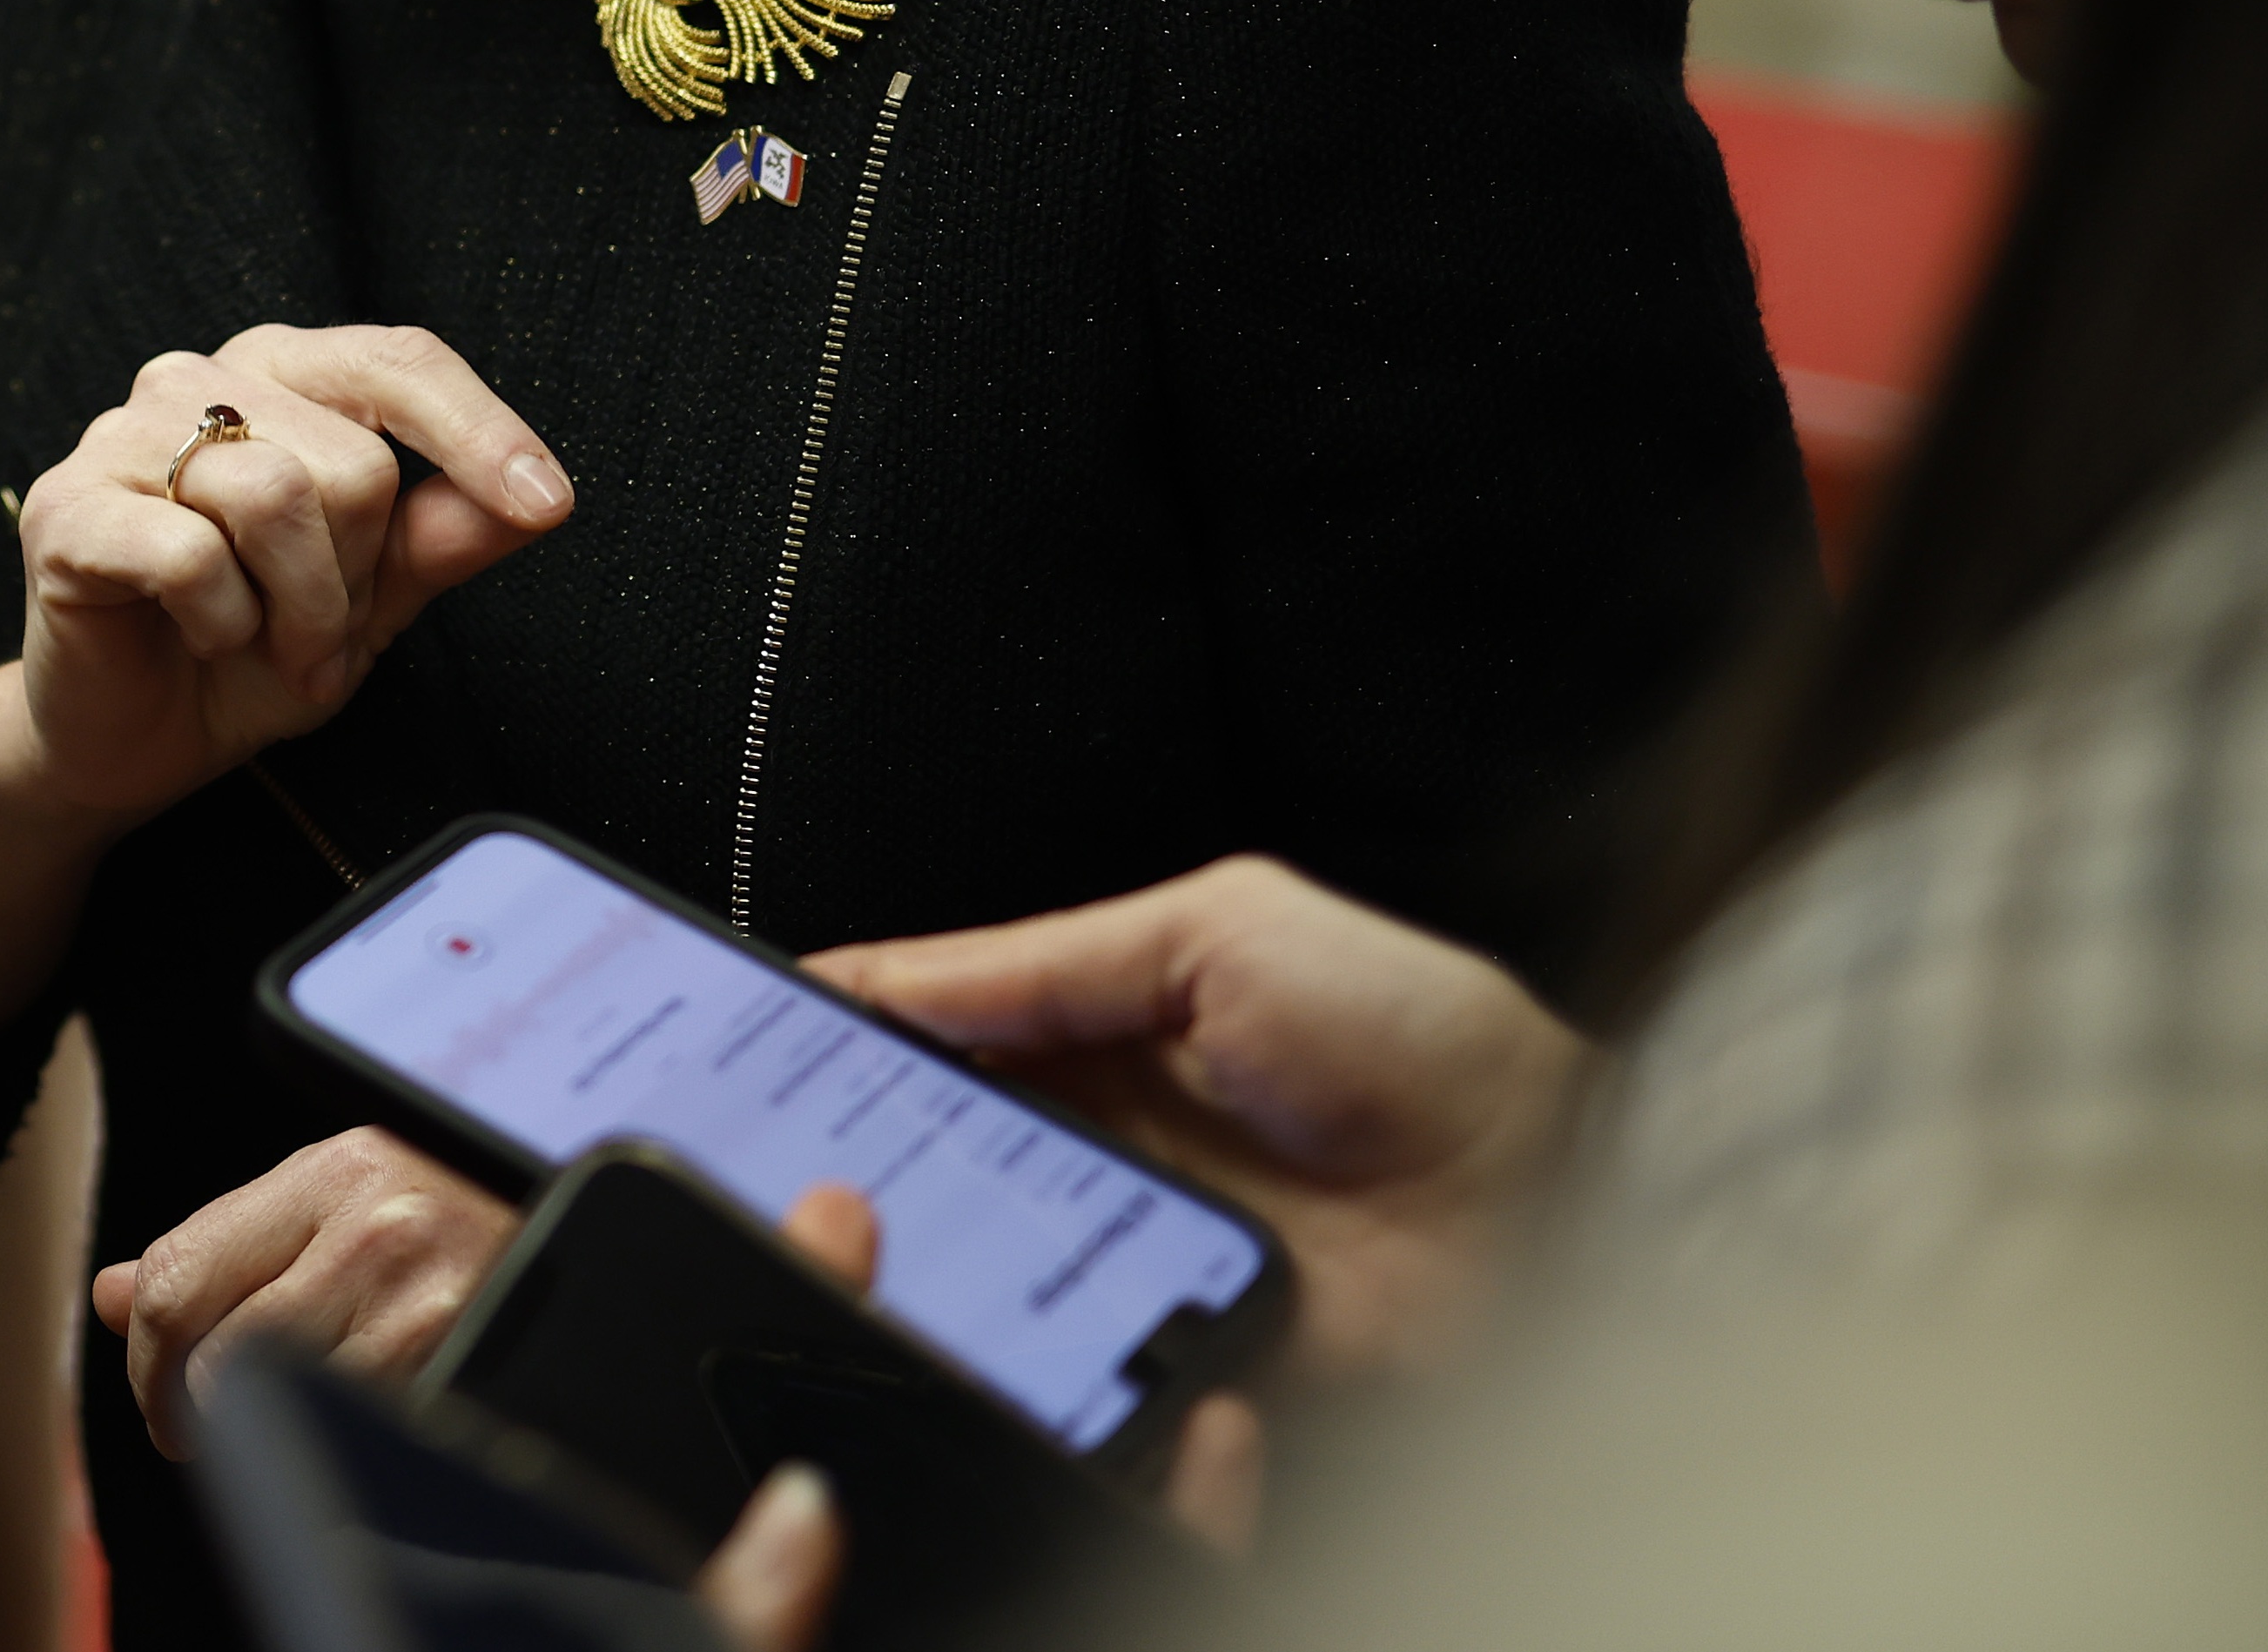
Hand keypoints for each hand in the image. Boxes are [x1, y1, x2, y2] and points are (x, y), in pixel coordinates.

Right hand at [8, 325, 575, 826]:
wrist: (121, 740)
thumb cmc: (241, 651)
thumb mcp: (369, 599)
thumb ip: (442, 537)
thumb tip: (541, 498)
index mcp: (276, 377)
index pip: (398, 361)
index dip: (479, 429)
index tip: (548, 502)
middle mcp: (194, 381)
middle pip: (352, 460)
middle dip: (356, 582)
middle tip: (316, 640)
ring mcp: (120, 436)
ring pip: (276, 495)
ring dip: (299, 611)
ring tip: (272, 650)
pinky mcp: (71, 509)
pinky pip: (193, 553)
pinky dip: (222, 621)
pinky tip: (199, 637)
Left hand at [91, 1127, 515, 1462]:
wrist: (589, 1229)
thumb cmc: (457, 1207)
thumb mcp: (337, 1192)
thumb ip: (221, 1243)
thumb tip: (112, 1296)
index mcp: (332, 1173)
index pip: (177, 1277)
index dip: (145, 1356)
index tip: (158, 1388)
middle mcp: (376, 1231)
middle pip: (218, 1358)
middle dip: (195, 1406)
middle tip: (207, 1419)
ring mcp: (427, 1307)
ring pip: (282, 1407)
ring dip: (271, 1427)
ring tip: (297, 1408)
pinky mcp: (465, 1370)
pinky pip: (357, 1433)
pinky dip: (342, 1437)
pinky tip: (362, 1413)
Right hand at [804, 857, 1585, 1382]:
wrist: (1567, 1198)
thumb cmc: (1424, 1040)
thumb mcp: (1222, 933)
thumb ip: (1041, 960)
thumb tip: (876, 980)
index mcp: (1102, 1034)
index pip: (933, 1040)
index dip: (836, 1046)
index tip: (736, 1053)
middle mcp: (1103, 1154)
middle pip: (932, 1163)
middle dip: (850, 1158)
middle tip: (767, 1155)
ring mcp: (1133, 1268)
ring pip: (974, 1269)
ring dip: (917, 1252)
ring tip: (845, 1233)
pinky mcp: (1173, 1370)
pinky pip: (1058, 1367)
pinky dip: (1007, 1348)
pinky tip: (965, 1319)